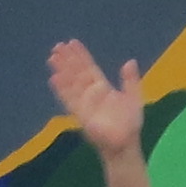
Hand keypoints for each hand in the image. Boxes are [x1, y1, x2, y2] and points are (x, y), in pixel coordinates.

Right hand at [48, 40, 145, 159]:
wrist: (125, 143)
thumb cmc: (130, 123)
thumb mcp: (133, 98)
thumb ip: (130, 80)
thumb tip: (130, 61)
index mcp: (102, 87)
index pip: (88, 67)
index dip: (80, 55)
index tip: (72, 43)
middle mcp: (90, 93)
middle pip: (76, 72)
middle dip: (67, 60)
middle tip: (57, 46)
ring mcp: (84, 103)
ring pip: (70, 83)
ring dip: (62, 70)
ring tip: (52, 58)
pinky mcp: (80, 114)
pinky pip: (69, 99)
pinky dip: (62, 88)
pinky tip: (54, 78)